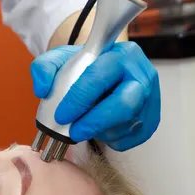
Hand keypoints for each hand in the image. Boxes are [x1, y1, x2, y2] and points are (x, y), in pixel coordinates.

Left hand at [30, 42, 160, 150]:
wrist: (102, 76)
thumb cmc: (82, 69)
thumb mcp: (59, 60)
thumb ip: (43, 68)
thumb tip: (42, 89)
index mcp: (121, 54)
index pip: (100, 76)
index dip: (79, 99)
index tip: (61, 115)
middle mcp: (142, 75)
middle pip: (124, 104)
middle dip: (94, 122)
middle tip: (73, 133)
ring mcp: (150, 98)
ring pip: (126, 124)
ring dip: (101, 131)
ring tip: (86, 124)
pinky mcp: (151, 119)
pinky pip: (132, 138)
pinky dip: (112, 139)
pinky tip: (101, 129)